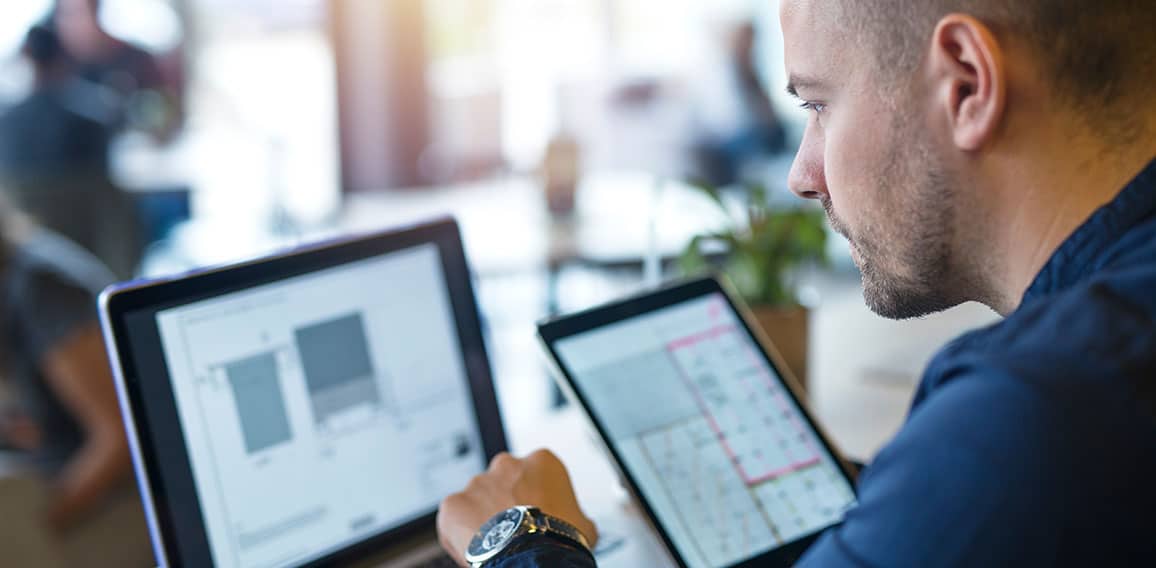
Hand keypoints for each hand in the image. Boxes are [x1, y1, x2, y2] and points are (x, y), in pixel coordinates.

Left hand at [437, 449, 597, 565]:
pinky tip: (477, 549)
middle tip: (514, 530)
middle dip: (506, 503)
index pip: (536, 475)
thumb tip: (579, 524)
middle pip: (503, 482)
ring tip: (496, 545)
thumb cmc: (559, 541)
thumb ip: (575, 514)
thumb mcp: (585, 524)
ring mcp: (477, 483)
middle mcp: (506, 465)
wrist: (532, 559)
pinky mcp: (453, 504)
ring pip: (477, 500)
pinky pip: (454, 518)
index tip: (537, 516)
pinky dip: (461, 533)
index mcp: (541, 462)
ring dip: (484, 518)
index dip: (536, 499)